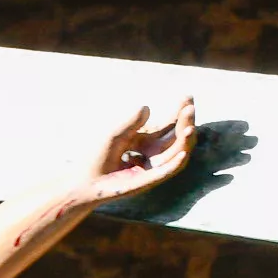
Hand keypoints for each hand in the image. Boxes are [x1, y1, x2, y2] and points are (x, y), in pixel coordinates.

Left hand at [73, 97, 196, 204]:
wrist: (86, 181)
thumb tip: (146, 107)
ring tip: (190, 127)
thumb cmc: (98, 156)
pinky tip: (183, 153)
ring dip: (184, 141)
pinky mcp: (147, 181)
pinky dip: (175, 163)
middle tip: (190, 107)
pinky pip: (165, 172)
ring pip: (176, 154)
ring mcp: (152, 168)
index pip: (169, 125)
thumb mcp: (115, 134)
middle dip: (185, 122)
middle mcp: (153, 154)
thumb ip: (131, 123)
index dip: (179, 112)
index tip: (188, 96)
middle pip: (176, 137)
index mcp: (147, 141)